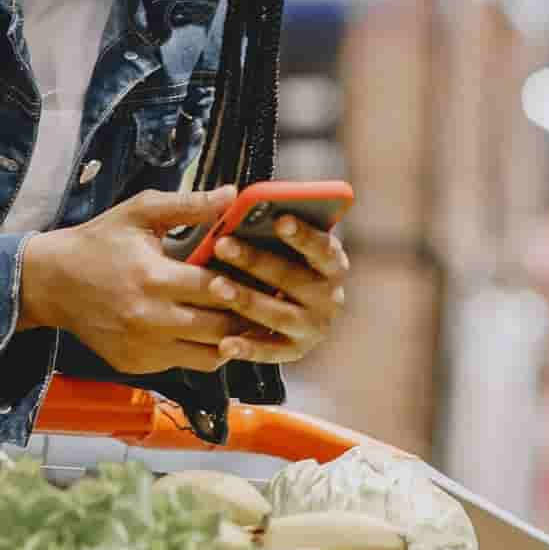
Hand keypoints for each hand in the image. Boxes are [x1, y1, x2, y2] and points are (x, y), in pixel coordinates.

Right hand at [21, 186, 254, 374]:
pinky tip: (209, 329)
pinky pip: (185, 364)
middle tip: (264, 299)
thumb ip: (189, 205)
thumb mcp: (140, 213)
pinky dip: (201, 350)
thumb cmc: (98, 242)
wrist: (51, 283)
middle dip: (245, 314)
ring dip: (230, 338)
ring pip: (209, 356)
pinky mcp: (136, 365)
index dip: (243, 281)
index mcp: (153, 279)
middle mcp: (149, 320)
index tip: (260, 273)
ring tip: (242, 317)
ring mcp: (143, 348)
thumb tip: (233, 194)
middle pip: (220, 327)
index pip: (217, 288)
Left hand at [200, 214, 349, 364]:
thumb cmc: (279, 262)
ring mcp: (313, 327)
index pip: (323, 247)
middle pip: (293, 279)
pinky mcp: (294, 351)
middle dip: (256, 261)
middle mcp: (330, 297)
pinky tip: (224, 344)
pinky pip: (269, 352)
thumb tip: (228, 198)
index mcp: (332, 263)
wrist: (292, 311)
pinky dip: (247, 348)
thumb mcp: (281, 243)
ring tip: (216, 286)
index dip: (303, 235)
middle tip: (223, 244)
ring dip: (247, 300)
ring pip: (278, 314)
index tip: (280, 220)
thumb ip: (265, 225)